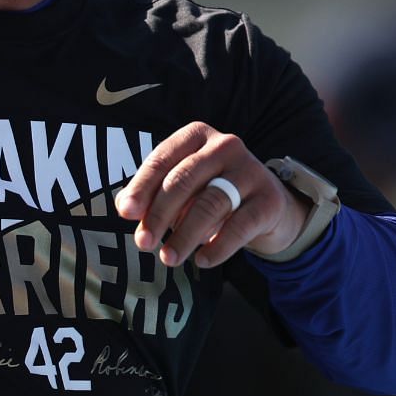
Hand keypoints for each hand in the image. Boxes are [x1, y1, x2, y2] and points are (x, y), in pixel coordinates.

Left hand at [114, 121, 309, 266]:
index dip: (141, 188)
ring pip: (210, 204)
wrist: (267, 206)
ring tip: (168, 258)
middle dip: (159, 215)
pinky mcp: (270, 200)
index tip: (126, 213)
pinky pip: (240, 226)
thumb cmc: (209, 191)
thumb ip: (151, 193)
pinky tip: (202, 261)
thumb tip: (126, 208)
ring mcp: (251, 171)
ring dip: (184, 235)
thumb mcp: (181, 187)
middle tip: (143, 243)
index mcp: (196, 135)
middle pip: (183, 181)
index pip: (161, 160)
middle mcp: (225, 146)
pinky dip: (218, 247)